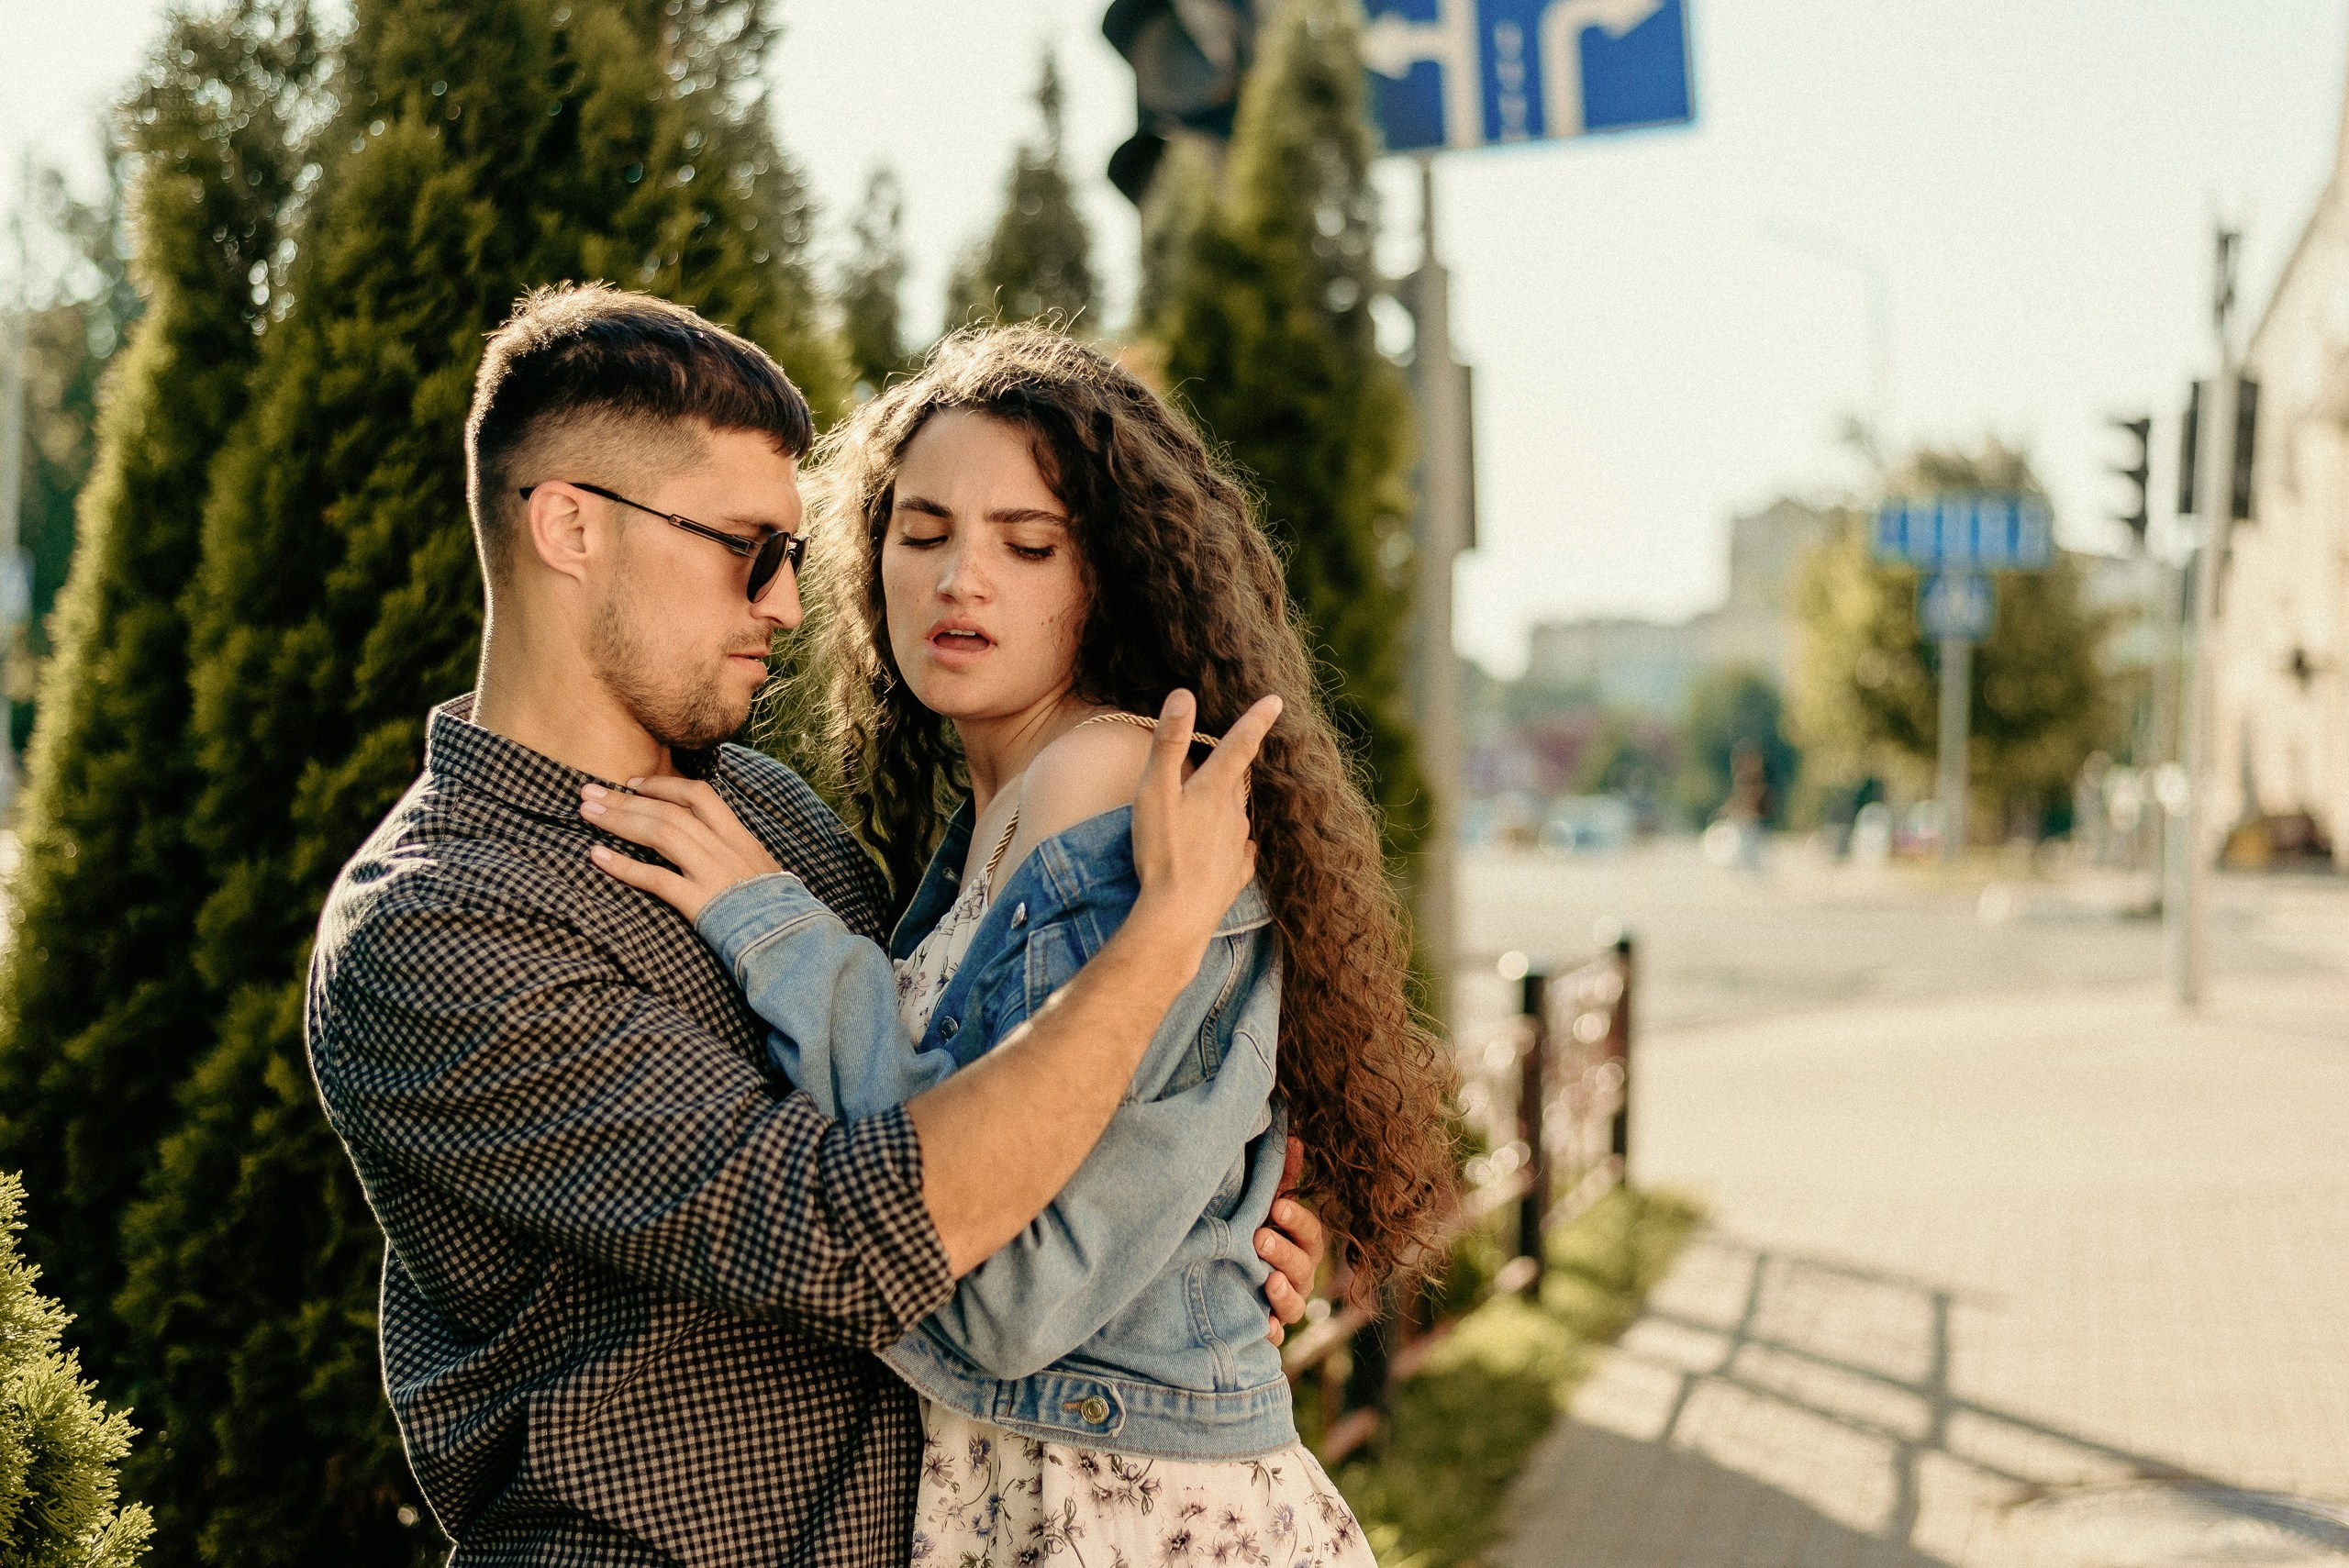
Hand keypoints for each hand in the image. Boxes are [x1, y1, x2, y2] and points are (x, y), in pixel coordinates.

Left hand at [581, 776, 781, 921]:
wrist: (791, 940)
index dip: (662, 785)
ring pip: (661, 834)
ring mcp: (713, 874)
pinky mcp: (701, 903)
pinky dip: (624, 866)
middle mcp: (724, 848)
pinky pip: (656, 879)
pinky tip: (597, 856)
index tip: (633, 783)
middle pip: (669, 811)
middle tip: (589, 793)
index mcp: (738, 837)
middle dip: (625, 800)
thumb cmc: (774, 909)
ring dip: (619, 821)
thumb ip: (731, 851)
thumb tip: (704, 840)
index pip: (699, 795)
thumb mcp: (759, 868)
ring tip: (587, 814)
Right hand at [1127, 689, 1281, 949]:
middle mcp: (1234, 814)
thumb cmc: (1162, 852)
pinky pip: (1239, 852)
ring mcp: (1238, 846)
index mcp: (1215, 789)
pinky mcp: (1236, 875)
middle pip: (1236, 781)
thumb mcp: (1155, 791)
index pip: (1240, 744)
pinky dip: (1232, 844)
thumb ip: (1169, 741)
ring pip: (1236, 815)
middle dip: (1233, 766)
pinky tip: (1226, 850)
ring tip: (1206, 808)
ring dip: (1225, 806)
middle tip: (1227, 755)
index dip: (1257, 719)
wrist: (1177, 916)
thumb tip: (1183, 694)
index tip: (1277, 700)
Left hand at [1258, 1136, 1324, 1345]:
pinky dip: (1271, 1332)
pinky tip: (1263, 1327)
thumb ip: (1281, 1178)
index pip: (1311, 1233)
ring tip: (1267, 1281)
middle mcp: (1300, 1275)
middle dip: (1284, 1252)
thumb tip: (1293, 1137)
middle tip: (1259, 1238)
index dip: (1297, 1221)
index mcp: (1302, 1244)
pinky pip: (1276, 1336)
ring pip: (1294, 1304)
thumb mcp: (1266, 1205)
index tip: (1276, 1207)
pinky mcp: (1270, 1329)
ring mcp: (1286, 1304)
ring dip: (1284, 1294)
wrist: (1227, 1279)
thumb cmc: (1256, 1231)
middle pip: (1304, 1267)